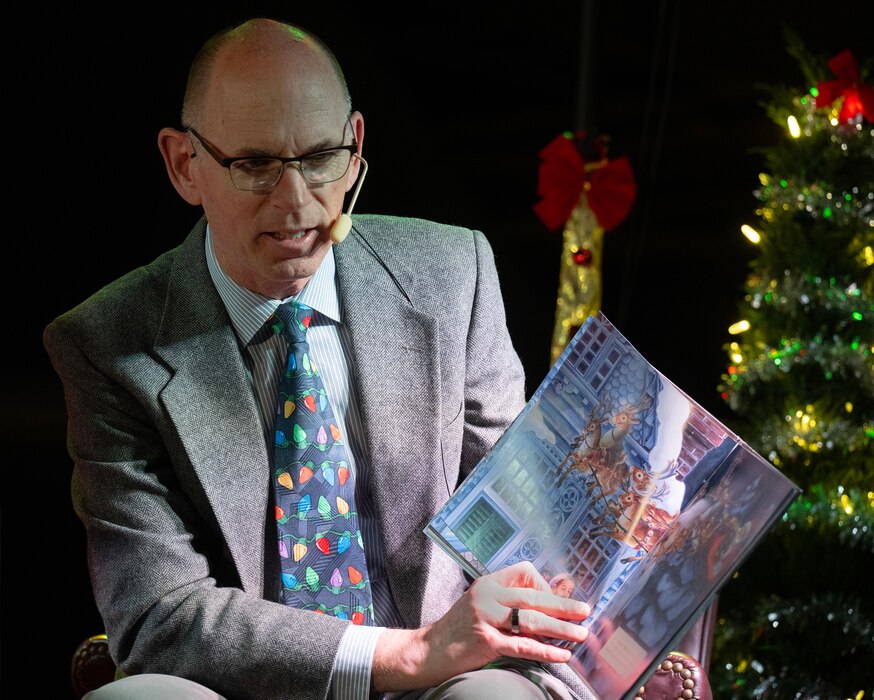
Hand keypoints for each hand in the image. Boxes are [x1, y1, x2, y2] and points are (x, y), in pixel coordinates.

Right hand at [372, 562, 589, 691]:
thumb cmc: (457, 630)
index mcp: (488, 583)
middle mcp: (487, 595)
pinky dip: (545, 651)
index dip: (546, 586)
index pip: (525, 572)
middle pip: (533, 597)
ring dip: (560, 628)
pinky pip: (522, 645)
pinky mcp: (485, 642)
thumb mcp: (480, 606)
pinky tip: (561, 656)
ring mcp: (485, 618)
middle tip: (585, 611)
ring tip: (581, 634)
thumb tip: (545, 607)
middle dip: (563, 605)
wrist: (427, 651)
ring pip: (531, 620)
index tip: (558, 600)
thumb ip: (507, 603)